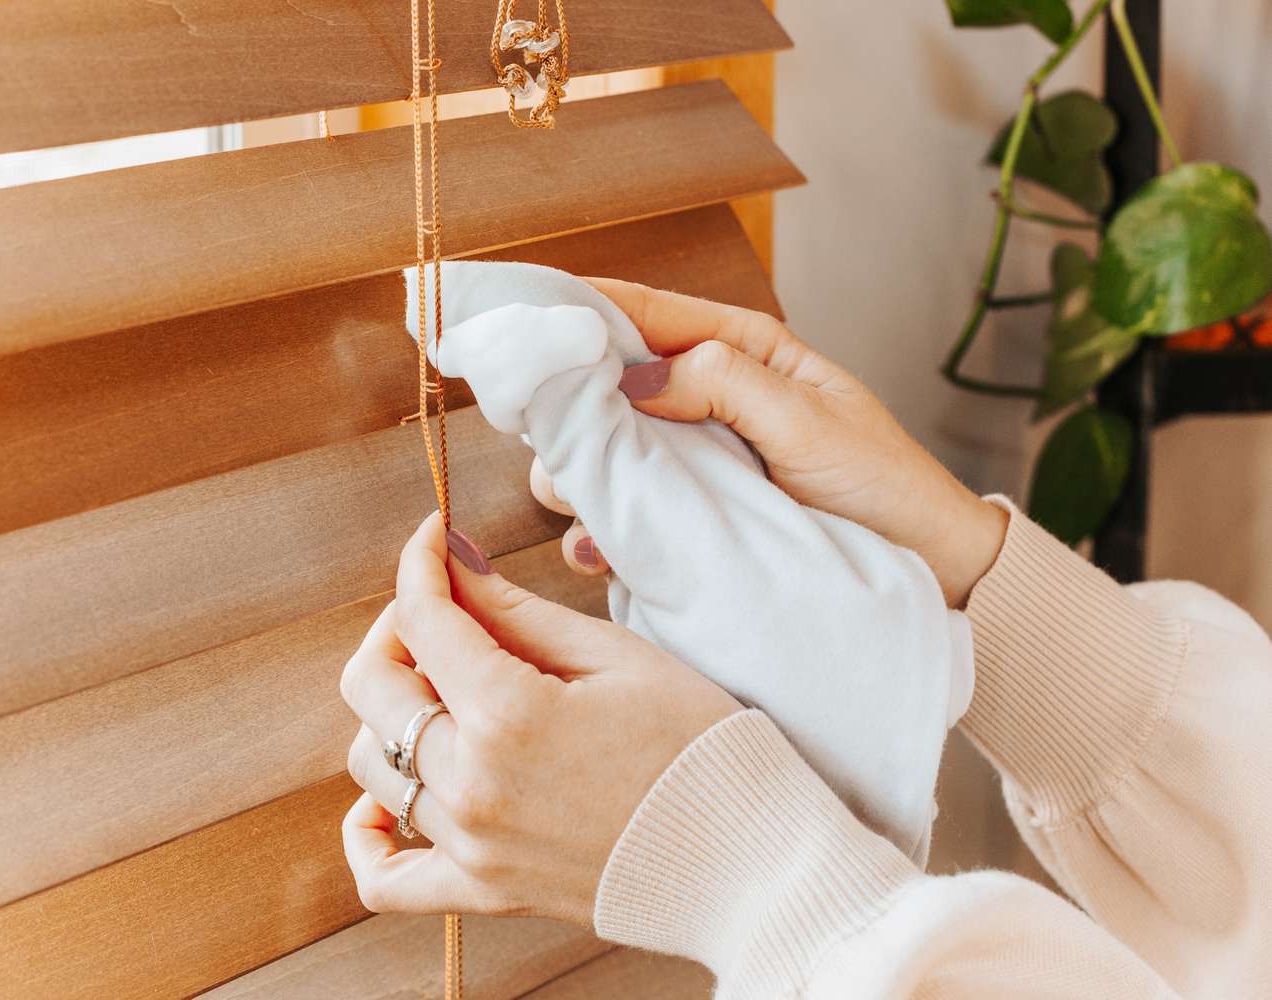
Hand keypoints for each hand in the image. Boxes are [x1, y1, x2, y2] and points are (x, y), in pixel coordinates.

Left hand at [340, 513, 740, 924]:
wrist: (747, 859)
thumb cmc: (698, 745)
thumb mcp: (614, 656)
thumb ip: (515, 610)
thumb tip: (452, 563)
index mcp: (509, 713)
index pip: (423, 616)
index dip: (420, 561)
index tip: (433, 537)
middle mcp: (472, 784)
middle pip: (373, 686)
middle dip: (397, 626)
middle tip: (445, 609)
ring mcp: (472, 845)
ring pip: (369, 762)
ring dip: (389, 712)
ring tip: (442, 691)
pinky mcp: (483, 892)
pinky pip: (384, 879)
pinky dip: (365, 835)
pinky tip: (383, 800)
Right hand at [533, 278, 1007, 607]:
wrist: (925, 570)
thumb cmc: (882, 486)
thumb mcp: (810, 422)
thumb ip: (725, 382)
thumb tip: (635, 373)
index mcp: (734, 350)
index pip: (636, 310)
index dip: (569, 307)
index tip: (512, 316)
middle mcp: (699, 397)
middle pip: (599, 383)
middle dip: (567, 408)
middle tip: (554, 436)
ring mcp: (688, 460)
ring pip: (598, 451)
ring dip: (580, 475)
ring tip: (590, 505)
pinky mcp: (685, 518)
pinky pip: (619, 513)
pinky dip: (596, 530)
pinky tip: (599, 548)